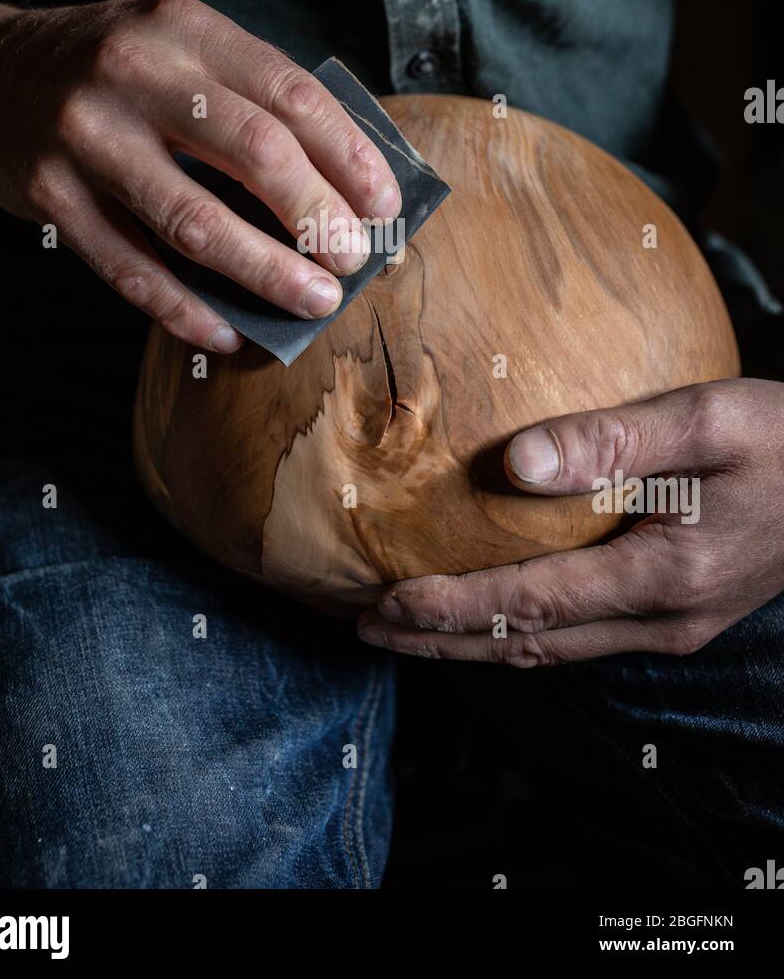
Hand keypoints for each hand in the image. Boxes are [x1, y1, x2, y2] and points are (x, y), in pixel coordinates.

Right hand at [0, 0, 400, 351]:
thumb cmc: (104, 66)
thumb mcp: (175, 44)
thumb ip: (247, 93)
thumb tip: (341, 181)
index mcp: (182, 28)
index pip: (291, 93)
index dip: (351, 156)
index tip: (385, 205)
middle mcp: (134, 74)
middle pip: (255, 153)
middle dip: (319, 218)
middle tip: (353, 260)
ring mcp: (87, 139)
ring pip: (196, 222)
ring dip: (267, 272)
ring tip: (313, 302)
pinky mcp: (51, 198)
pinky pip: (132, 271)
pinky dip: (188, 309)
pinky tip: (229, 331)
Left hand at [357, 378, 783, 663]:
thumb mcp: (709, 421)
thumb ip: (614, 441)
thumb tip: (515, 464)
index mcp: (663, 575)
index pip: (531, 603)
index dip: (451, 608)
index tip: (384, 602)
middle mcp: (661, 620)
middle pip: (528, 645)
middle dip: (440, 641)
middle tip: (363, 628)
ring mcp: (670, 627)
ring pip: (550, 650)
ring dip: (472, 644)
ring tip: (404, 629)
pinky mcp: (676, 617)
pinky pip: (578, 638)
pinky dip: (518, 633)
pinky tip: (487, 615)